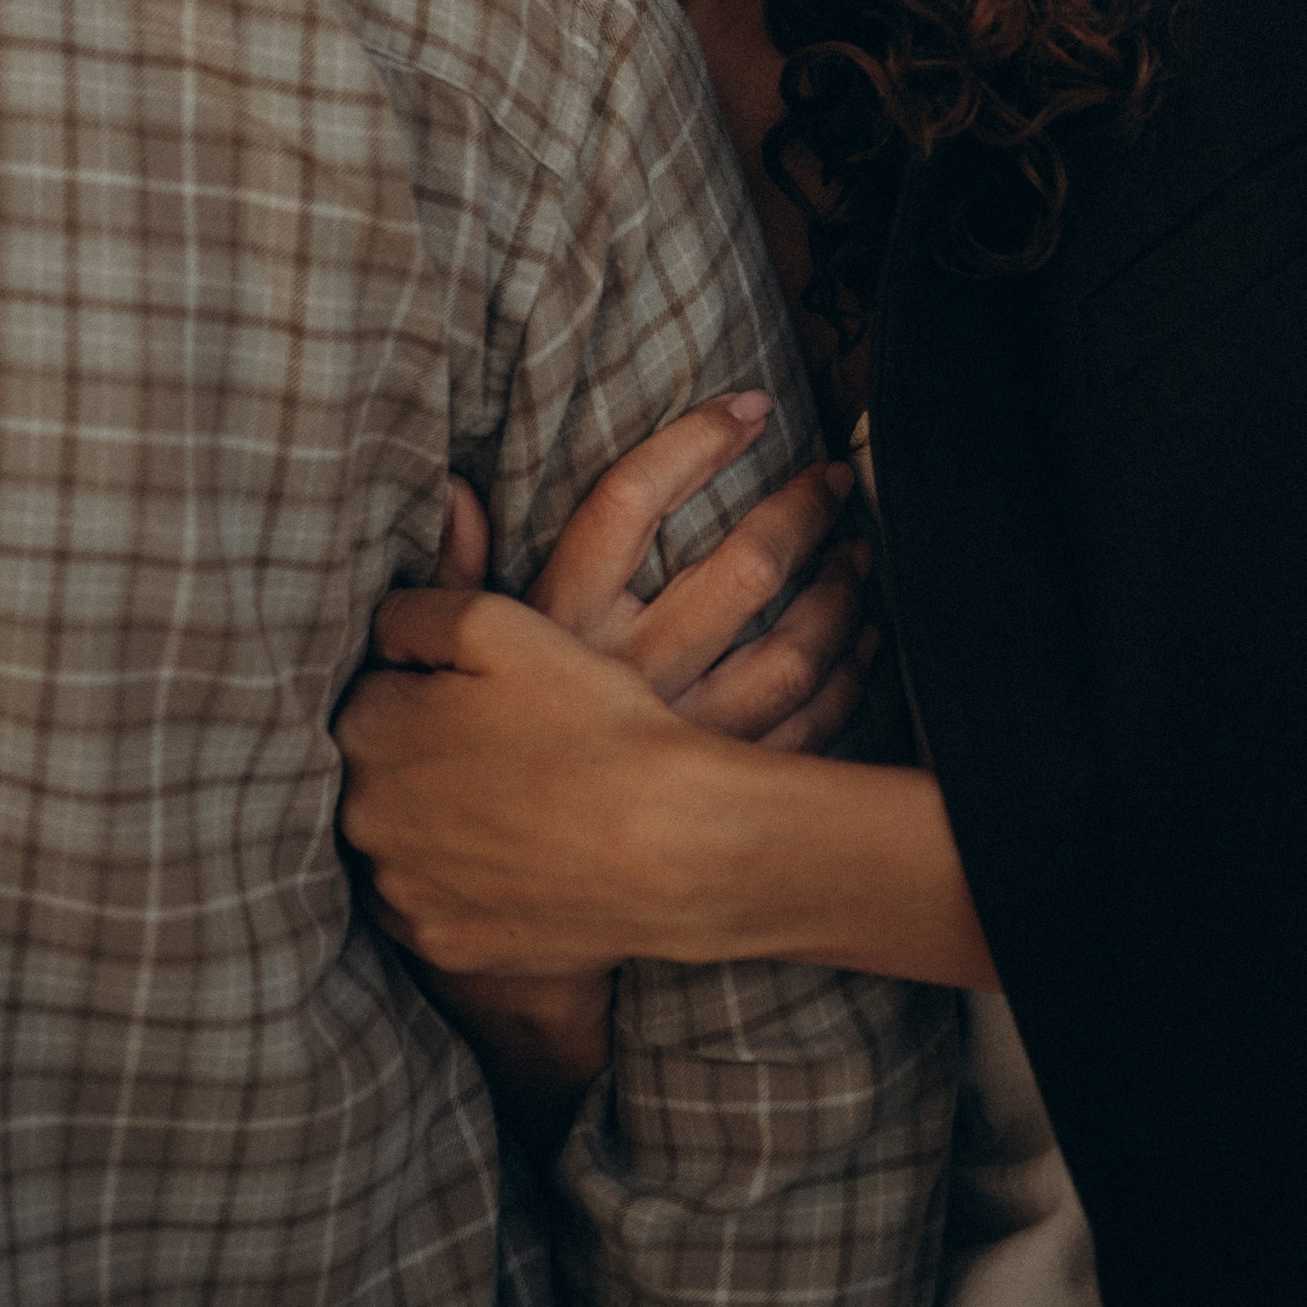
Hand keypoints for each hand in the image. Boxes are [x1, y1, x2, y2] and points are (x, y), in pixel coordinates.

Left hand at [339, 593, 742, 977]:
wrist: (672, 844)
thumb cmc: (590, 722)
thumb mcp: (497, 623)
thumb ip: (412, 612)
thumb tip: (376, 633)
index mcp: (365, 730)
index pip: (372, 690)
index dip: (429, 682)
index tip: (484, 694)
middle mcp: (360, 818)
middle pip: (376, 766)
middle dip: (422, 751)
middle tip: (506, 748)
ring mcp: (398, 892)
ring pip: (398, 836)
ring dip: (432, 818)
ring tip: (513, 803)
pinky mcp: (441, 947)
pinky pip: (426, 901)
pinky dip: (454, 881)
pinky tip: (508, 859)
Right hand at [433, 392, 876, 751]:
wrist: (503, 900)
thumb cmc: (475, 763)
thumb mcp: (448, 667)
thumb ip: (449, 577)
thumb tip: (453, 488)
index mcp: (560, 626)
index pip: (630, 499)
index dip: (696, 441)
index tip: (750, 406)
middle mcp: (630, 675)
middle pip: (742, 571)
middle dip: (803, 512)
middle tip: (834, 479)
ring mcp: (685, 738)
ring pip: (793, 652)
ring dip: (839, 595)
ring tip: (858, 555)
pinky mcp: (723, 790)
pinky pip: (810, 727)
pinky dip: (846, 679)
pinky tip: (858, 644)